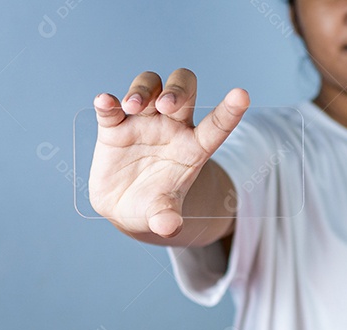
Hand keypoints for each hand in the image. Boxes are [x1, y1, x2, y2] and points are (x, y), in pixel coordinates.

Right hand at [88, 69, 248, 237]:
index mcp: (193, 146)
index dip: (230, 110)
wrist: (125, 207)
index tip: (242, 95)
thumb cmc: (154, 206)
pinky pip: (111, 108)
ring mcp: (143, 122)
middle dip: (177, 90)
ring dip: (142, 90)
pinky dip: (108, 102)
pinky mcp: (114, 127)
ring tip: (132, 106)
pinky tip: (104, 102)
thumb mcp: (162, 214)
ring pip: (150, 86)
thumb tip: (168, 226)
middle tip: (166, 106)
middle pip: (183, 89)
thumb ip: (167, 217)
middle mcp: (171, 126)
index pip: (217, 125)